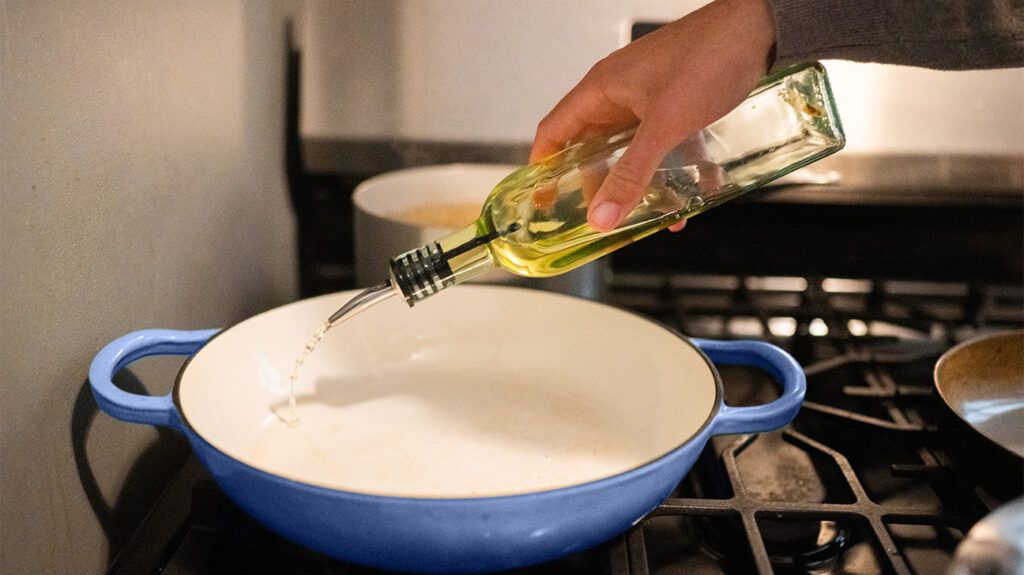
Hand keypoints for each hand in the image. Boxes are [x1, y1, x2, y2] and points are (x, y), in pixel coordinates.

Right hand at [529, 0, 775, 231]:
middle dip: (597, 185)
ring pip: (631, 149)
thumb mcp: (664, 125)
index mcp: (601, 89)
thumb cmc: (710, 56)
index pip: (554, 131)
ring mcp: (648, 98)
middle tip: (601, 216)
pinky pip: (664, 143)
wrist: (762, 27)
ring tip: (648, 214)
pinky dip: (673, 169)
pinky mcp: (677, 103)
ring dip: (639, 182)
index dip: (543, 167)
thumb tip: (602, 215)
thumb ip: (632, 173)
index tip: (542, 200)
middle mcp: (619, 92)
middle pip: (592, 147)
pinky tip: (692, 194)